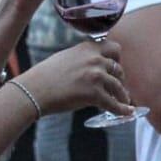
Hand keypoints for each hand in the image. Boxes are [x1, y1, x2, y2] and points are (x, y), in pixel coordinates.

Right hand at [20, 38, 134, 116]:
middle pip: (119, 69)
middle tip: (116, 87)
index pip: (115, 48)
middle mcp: (95, 60)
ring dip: (122, 95)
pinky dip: (122, 110)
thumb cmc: (45, 76)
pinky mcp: (94, 94)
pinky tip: (127, 112)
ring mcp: (96, 77)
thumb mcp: (67, 57)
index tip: (115, 67)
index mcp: (88, 48)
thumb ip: (84, 58)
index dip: (117, 59)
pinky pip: (113, 104)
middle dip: (119, 79)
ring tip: (124, 101)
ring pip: (119, 87)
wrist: (33, 90)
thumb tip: (96, 65)